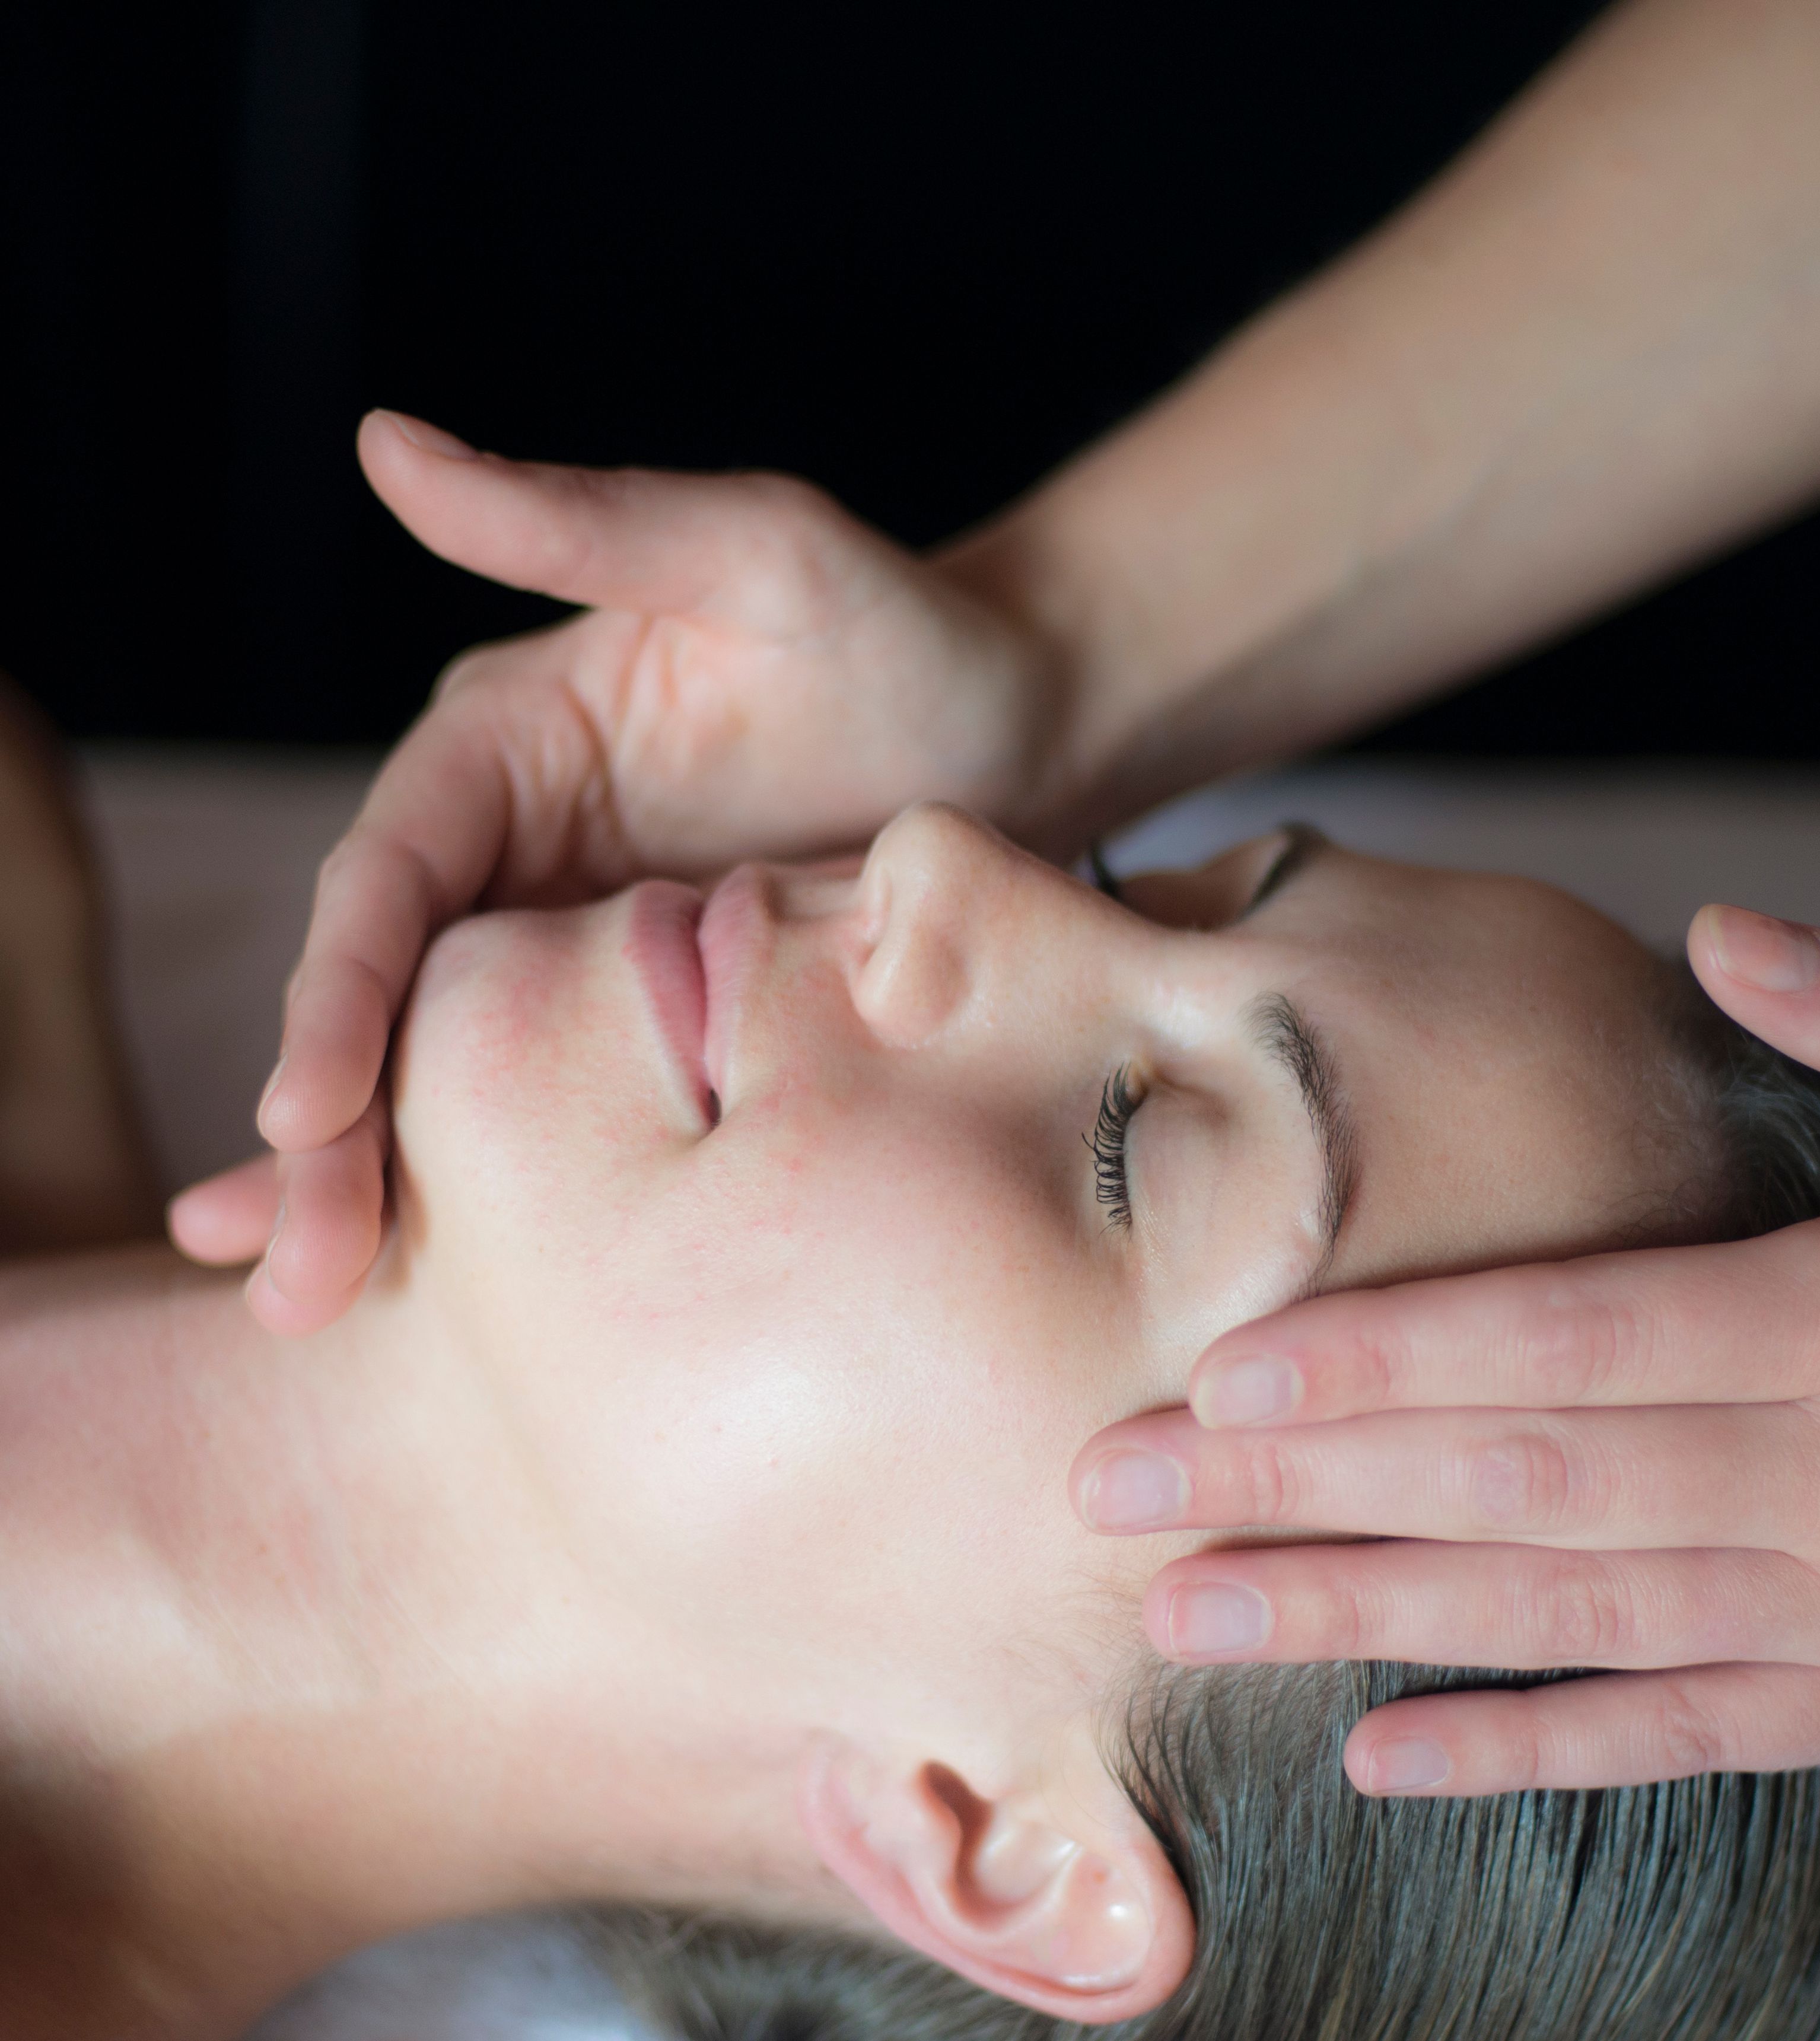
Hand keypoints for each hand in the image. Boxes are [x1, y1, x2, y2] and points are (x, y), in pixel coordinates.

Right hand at [168, 410, 1069, 1331]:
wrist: (1024, 738)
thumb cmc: (904, 631)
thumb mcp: (756, 555)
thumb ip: (582, 521)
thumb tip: (387, 446)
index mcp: (506, 749)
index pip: (388, 881)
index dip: (336, 998)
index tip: (301, 1111)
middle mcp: (511, 853)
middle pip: (387, 1003)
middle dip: (323, 1132)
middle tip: (285, 1271)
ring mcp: (570, 950)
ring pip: (442, 1076)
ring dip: (369, 1188)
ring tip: (304, 1306)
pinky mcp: (642, 1024)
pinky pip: (541, 1111)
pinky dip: (468, 1192)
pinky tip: (397, 1292)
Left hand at [1073, 907, 1819, 1791]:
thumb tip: (1723, 934)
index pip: (1560, 1336)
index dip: (1376, 1362)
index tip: (1209, 1379)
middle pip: (1514, 1482)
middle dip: (1298, 1495)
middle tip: (1107, 1504)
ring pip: (1564, 1622)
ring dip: (1361, 1624)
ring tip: (1189, 1627)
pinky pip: (1684, 1741)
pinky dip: (1530, 1757)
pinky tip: (1381, 1764)